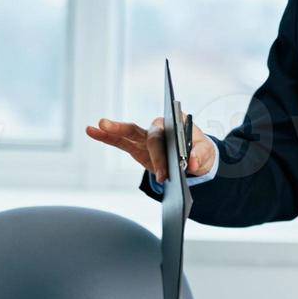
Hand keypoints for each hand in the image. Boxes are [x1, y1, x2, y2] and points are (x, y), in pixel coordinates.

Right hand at [85, 117, 216, 182]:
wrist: (193, 156)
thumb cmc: (199, 151)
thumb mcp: (205, 154)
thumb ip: (199, 156)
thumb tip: (190, 163)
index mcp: (175, 124)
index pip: (164, 139)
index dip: (161, 156)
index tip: (165, 174)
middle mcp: (159, 127)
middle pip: (146, 135)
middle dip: (142, 152)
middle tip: (143, 167)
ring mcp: (146, 137)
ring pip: (128, 133)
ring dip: (113, 130)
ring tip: (97, 126)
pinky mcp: (137, 147)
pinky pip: (120, 141)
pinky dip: (106, 137)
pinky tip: (91, 131)